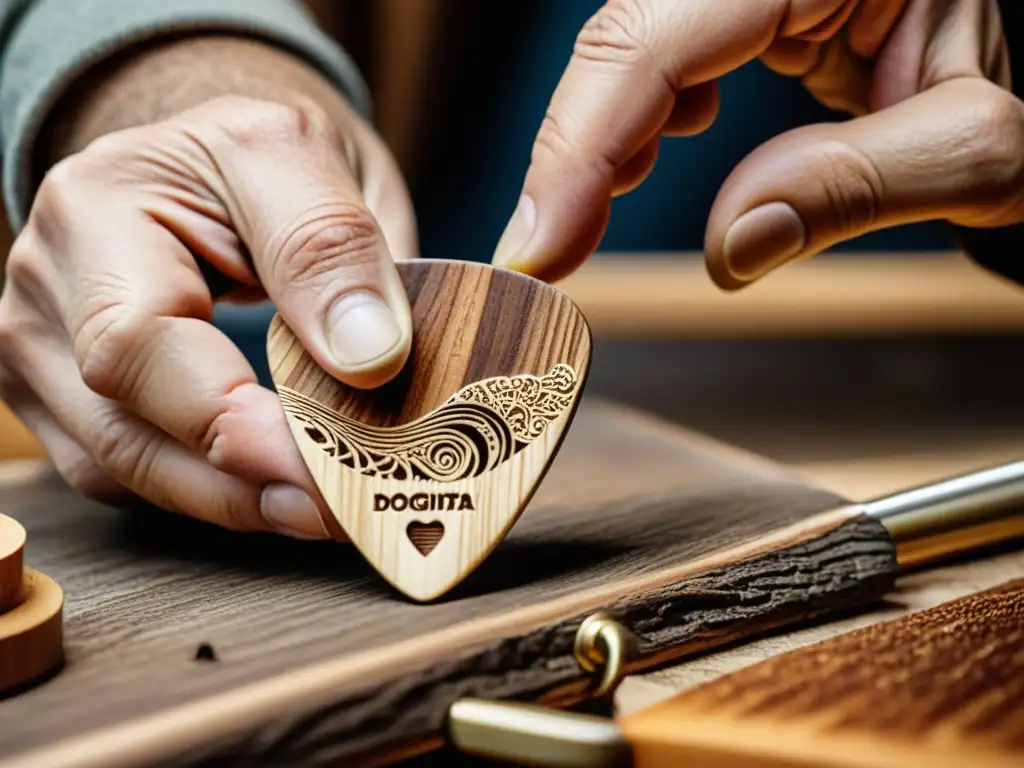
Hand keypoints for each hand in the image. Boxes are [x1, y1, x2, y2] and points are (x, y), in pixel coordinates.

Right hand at [0, 90, 415, 538]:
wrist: (213, 158)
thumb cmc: (259, 154)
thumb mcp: (305, 155)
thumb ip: (329, 245)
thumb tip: (367, 356)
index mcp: (95, 205)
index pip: (139, 345)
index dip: (236, 427)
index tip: (333, 468)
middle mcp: (47, 281)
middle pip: (123, 427)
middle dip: (246, 485)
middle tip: (348, 511)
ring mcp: (43, 343)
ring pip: (123, 467)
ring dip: (233, 502)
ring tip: (327, 507)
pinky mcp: (62, 391)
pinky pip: (124, 471)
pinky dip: (206, 490)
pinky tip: (273, 488)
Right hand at [493, 0, 1023, 287]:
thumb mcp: (987, 141)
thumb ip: (856, 187)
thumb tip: (730, 248)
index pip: (664, 30)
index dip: (582, 140)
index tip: (540, 245)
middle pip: (637, 27)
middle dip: (578, 145)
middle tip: (549, 251)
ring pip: (648, 35)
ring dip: (604, 132)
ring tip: (584, 218)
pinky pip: (686, 41)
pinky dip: (651, 109)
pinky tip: (653, 150)